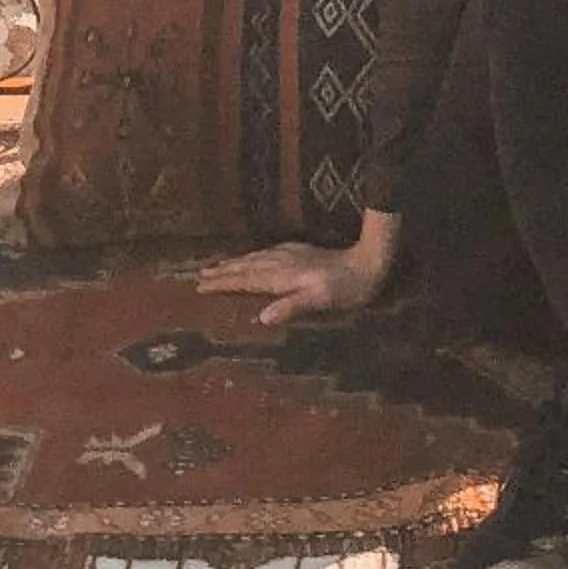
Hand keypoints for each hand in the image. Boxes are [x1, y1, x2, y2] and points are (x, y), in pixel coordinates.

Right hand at [198, 237, 391, 327]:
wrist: (368, 262)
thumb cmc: (346, 288)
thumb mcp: (320, 300)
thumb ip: (292, 306)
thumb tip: (261, 317)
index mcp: (283, 277)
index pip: (246, 280)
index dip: (223, 284)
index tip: (199, 286)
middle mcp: (282, 263)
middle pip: (246, 266)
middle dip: (222, 271)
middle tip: (198, 275)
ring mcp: (291, 255)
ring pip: (255, 258)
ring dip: (235, 262)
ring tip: (217, 265)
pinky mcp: (301, 251)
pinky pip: (268, 252)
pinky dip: (254, 256)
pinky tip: (254, 255)